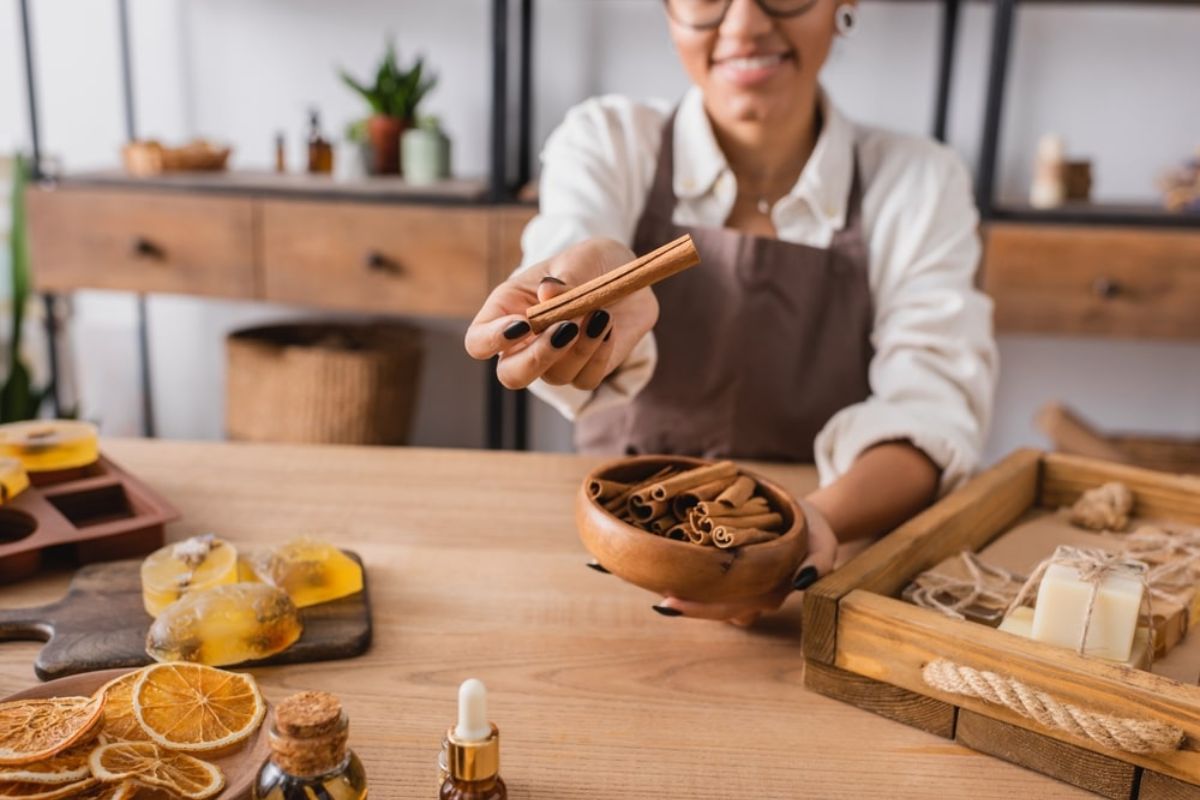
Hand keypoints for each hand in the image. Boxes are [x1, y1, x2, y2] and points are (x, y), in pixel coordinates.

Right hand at [464, 238, 658, 390]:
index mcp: (507, 310)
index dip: (493, 340)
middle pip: (511, 375)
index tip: (524, 325)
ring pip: (555, 376)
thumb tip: (547, 292)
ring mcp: (555, 360)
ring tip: (601, 313)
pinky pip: (586, 379)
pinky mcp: (585, 369)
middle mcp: (525, 342)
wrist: (628, 276)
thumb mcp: (580, 259)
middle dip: (537, 358)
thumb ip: (565, 277)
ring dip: (580, 348)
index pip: (478, 341)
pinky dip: (599, 355)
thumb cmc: (592, 263)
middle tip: (567, 329)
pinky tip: (608, 327)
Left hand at [653, 499, 838, 625]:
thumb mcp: (824, 544)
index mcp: (767, 594)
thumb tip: (802, 581)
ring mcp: (739, 585)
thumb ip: (818, 563)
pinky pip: (707, 578)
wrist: (808, 520)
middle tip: (657, 599)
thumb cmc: (814, 533)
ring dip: (684, 590)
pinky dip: (687, 573)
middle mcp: (749, 596)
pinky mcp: (731, 570)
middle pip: (711, 608)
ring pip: (707, 596)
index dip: (698, 609)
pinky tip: (666, 562)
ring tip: (655, 577)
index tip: (668, 603)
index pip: (729, 609)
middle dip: (683, 605)